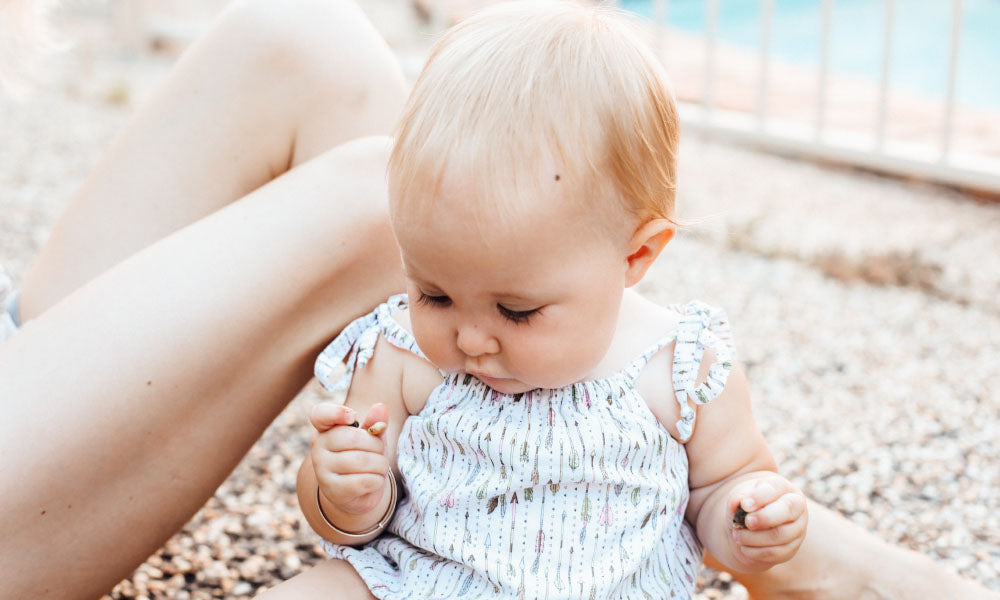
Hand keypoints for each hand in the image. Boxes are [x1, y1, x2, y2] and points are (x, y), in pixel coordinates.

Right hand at [309, 401, 390, 516]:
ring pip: (362, 461)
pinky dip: (377, 481)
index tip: (352, 415)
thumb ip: (375, 423)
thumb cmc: (363, 458)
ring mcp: (322, 469)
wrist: (356, 493)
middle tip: (380, 452)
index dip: (335, 412)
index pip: (320, 414)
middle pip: (354, 438)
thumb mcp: (371, 438)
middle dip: (377, 446)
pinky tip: (374, 481)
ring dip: (381, 465)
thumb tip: (380, 407)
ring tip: (380, 467)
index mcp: (325, 429)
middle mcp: (318, 447)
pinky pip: (363, 481)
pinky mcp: (332, 490)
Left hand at [727, 474, 807, 569]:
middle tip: (745, 522)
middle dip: (763, 518)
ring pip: (780, 535)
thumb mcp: (740, 497)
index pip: (775, 489)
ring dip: (754, 538)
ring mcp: (797, 529)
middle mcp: (796, 507)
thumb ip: (738, 497)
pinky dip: (756, 552)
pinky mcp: (792, 548)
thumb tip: (737, 502)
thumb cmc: (747, 506)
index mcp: (783, 488)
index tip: (744, 504)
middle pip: (786, 510)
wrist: (750, 526)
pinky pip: (776, 553)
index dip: (759, 497)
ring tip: (737, 535)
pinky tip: (743, 548)